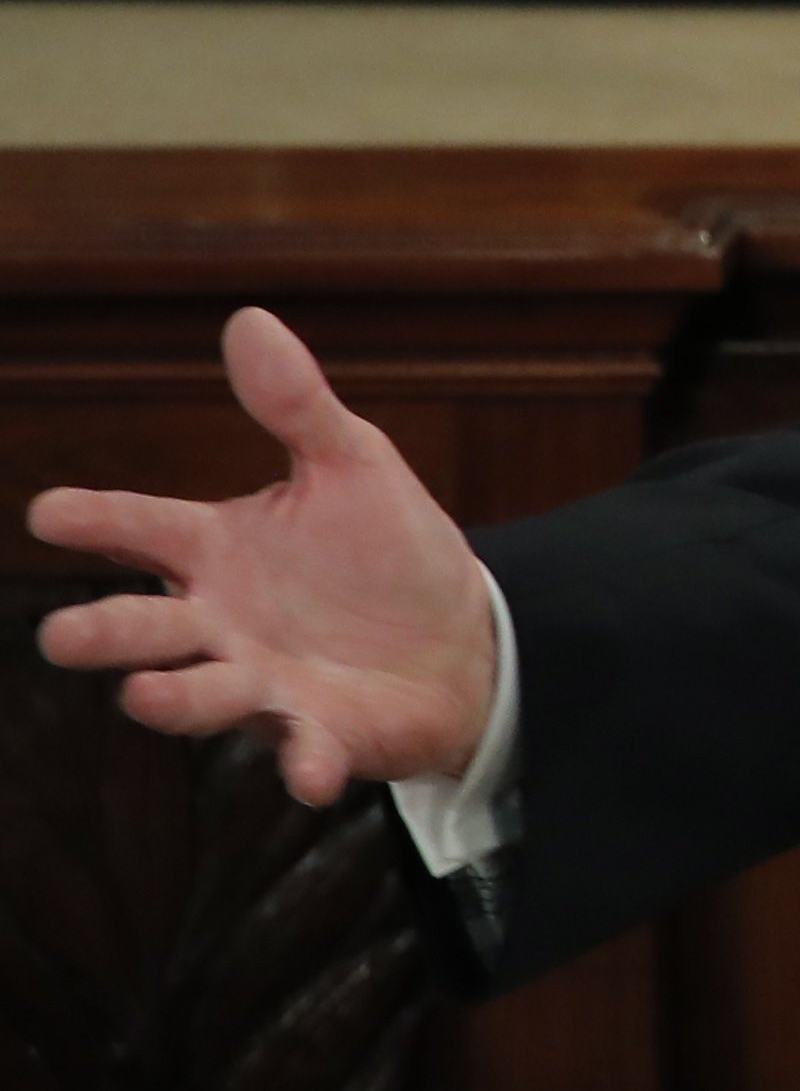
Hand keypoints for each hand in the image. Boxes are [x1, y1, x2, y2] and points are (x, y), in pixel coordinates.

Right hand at [28, 307, 498, 804]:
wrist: (461, 636)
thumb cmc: (385, 552)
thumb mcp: (351, 465)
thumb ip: (295, 405)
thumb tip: (247, 318)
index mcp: (217, 550)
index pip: (141, 527)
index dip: (96, 519)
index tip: (47, 511)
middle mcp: (220, 623)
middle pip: (145, 627)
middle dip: (105, 632)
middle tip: (61, 636)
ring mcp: (261, 683)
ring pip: (201, 696)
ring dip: (174, 700)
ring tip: (145, 695)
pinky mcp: (319, 732)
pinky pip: (304, 752)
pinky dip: (304, 764)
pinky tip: (311, 773)